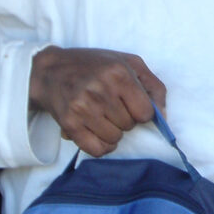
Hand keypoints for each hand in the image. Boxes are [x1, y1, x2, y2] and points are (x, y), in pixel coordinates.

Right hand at [29, 46, 166, 156]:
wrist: (51, 70)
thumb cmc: (94, 65)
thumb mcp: (129, 63)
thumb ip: (153, 87)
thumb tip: (163, 116)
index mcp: (118, 74)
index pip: (145, 113)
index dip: (141, 111)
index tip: (130, 104)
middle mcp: (100, 91)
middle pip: (130, 126)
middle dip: (125, 119)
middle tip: (111, 106)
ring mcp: (83, 108)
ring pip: (114, 138)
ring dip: (112, 132)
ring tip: (102, 116)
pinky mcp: (69, 124)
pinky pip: (97, 150)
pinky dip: (101, 146)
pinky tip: (96, 132)